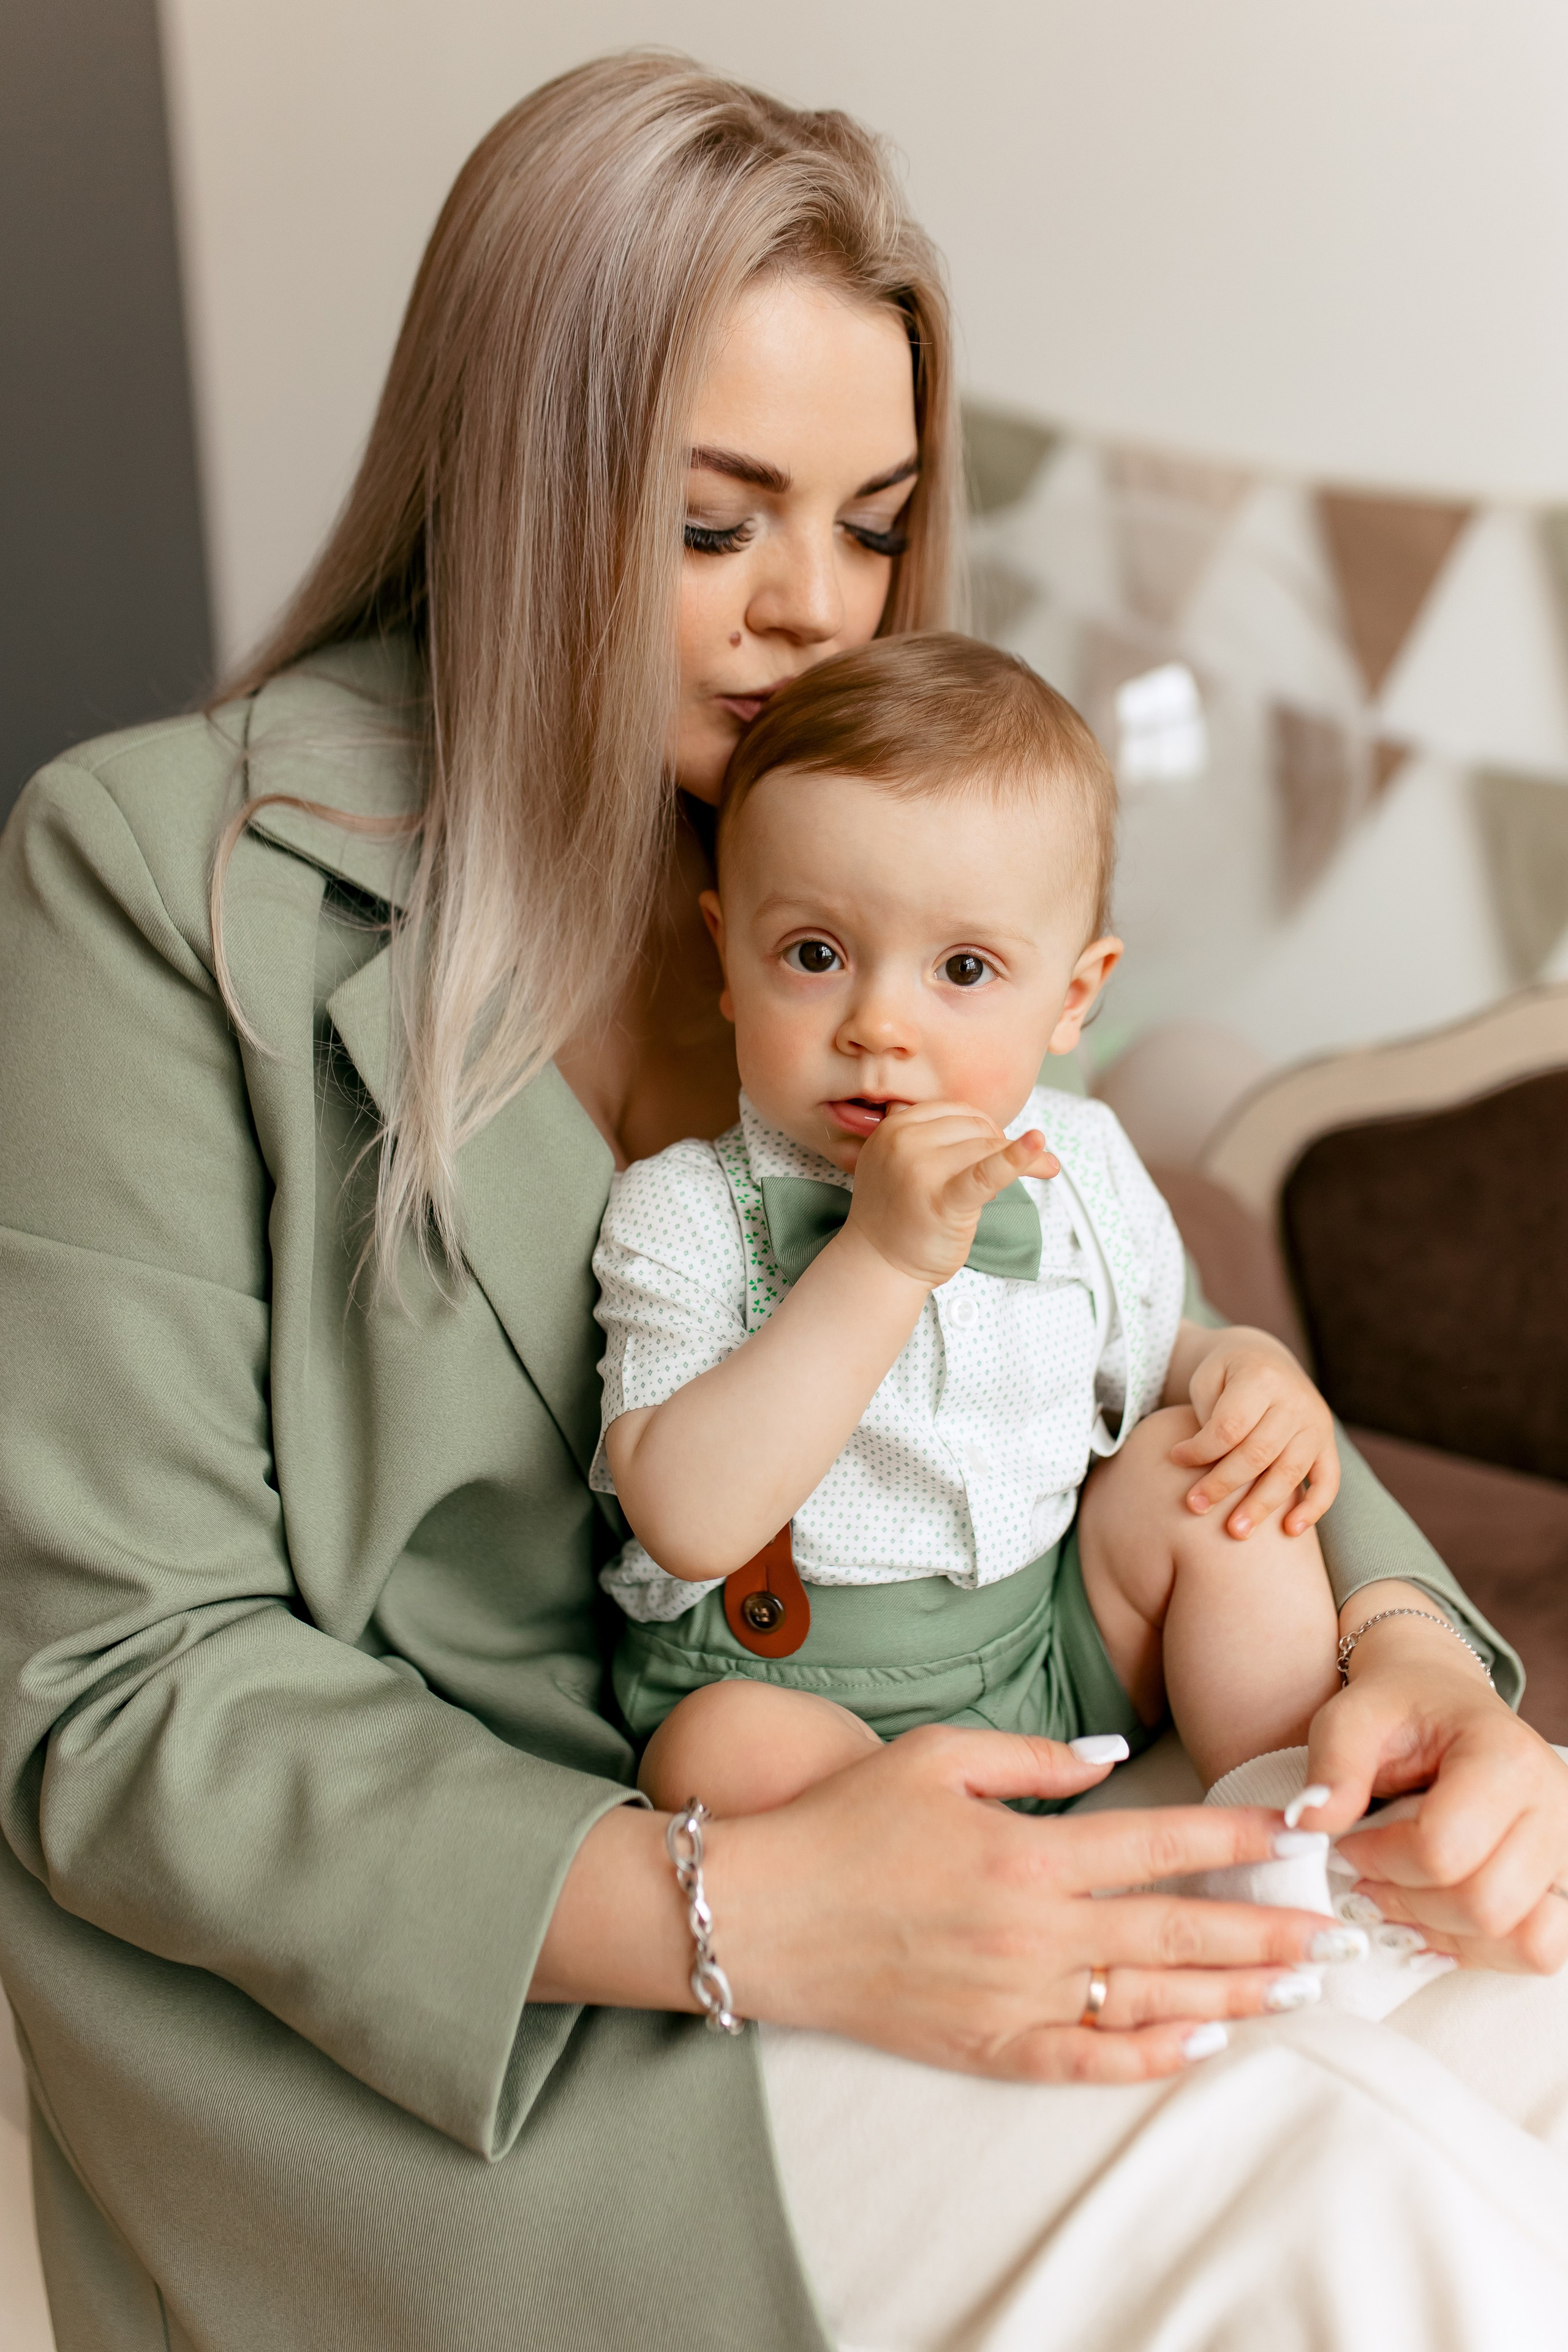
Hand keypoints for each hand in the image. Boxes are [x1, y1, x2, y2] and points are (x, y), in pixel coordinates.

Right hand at [706, 1727, 1351, 2081]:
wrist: (761, 1914)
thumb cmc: (845, 1822)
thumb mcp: (934, 1756)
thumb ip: (1033, 1759)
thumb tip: (1114, 1759)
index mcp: (1026, 1852)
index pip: (1160, 1842)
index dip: (1236, 1836)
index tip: (1298, 1832)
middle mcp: (1032, 1929)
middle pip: (1177, 1933)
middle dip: (1267, 1932)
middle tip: (1338, 1936)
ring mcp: (1012, 1995)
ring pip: (1148, 2002)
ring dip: (1233, 1996)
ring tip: (1298, 1990)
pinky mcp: (986, 2045)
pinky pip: (1085, 2059)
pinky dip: (1149, 2057)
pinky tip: (1202, 2045)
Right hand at [844, 1100, 1057, 1287]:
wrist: (878, 1264)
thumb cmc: (898, 1215)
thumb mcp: (899, 1163)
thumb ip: (929, 1138)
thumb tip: (985, 1125)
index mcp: (894, 1127)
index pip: (956, 1111)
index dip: (980, 1130)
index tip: (989, 1152)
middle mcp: (903, 1141)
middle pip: (974, 1126)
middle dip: (992, 1148)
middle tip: (985, 1182)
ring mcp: (921, 1169)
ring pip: (987, 1147)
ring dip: (1008, 1163)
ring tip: (998, 1192)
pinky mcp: (944, 1200)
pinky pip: (988, 1173)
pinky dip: (1017, 1159)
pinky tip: (1039, 1148)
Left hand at [1167, 1324, 1338, 1538]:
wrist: (1265, 1357)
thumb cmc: (1226, 1375)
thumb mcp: (1208, 1379)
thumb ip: (1208, 1419)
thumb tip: (1204, 1466)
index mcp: (1261, 1377)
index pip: (1229, 1427)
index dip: (1200, 1449)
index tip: (1175, 1458)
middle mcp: (1295, 1401)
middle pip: (1258, 1454)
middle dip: (1224, 1485)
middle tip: (1195, 1507)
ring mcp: (1315, 1423)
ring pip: (1289, 1473)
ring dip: (1261, 1506)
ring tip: (1235, 1532)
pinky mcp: (1328, 1443)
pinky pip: (1328, 1480)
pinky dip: (1313, 1507)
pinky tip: (1290, 1531)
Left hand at [1299, 1594, 1567, 1973]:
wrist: (1443, 1701)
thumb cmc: (1398, 1708)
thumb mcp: (1351, 1717)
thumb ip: (1332, 1765)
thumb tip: (1307, 1825)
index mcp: (1506, 1755)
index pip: (1444, 1849)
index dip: (1381, 1861)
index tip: (1348, 1845)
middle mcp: (1554, 1805)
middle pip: (1486, 1905)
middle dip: (1409, 1903)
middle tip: (1366, 1881)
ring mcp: (1567, 1849)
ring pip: (1523, 1939)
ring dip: (1447, 1933)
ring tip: (1399, 1901)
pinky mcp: (1565, 1882)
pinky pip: (1539, 1948)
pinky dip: (1482, 1949)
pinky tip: (1434, 1917)